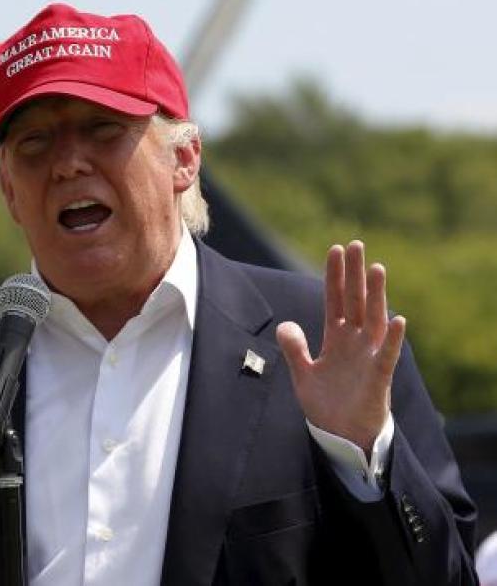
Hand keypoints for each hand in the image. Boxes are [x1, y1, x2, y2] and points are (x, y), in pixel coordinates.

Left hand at [276, 241, 405, 453]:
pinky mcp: (378, 378)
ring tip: (377, 268)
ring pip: (373, 320)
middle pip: (355, 301)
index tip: (336, 250)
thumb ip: (294, 349)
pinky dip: (392, 339)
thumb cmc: (326, 404)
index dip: (335, 276)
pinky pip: (387, 355)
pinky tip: (396, 319)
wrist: (341, 436)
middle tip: (357, 244)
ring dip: (375, 295)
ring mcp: (368, 357)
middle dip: (355, 274)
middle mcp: (355, 342)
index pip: (335, 300)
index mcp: (337, 338)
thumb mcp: (303, 374)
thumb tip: (284, 323)